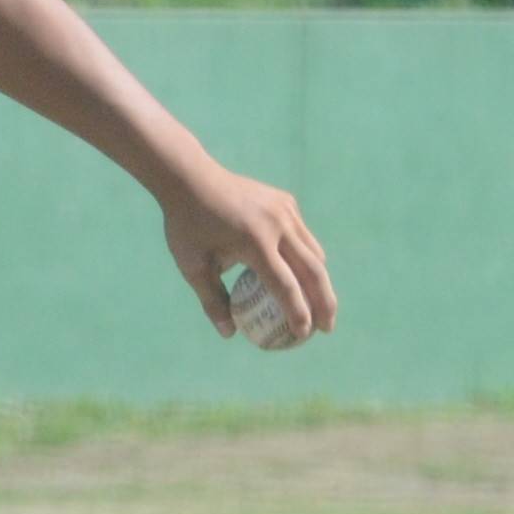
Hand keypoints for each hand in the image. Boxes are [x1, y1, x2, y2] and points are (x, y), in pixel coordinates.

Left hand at [158, 165, 335, 341]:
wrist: (190, 178)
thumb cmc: (187, 227)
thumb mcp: (193, 267)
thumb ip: (212, 301)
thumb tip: (229, 334)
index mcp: (254, 243)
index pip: (286, 286)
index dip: (298, 313)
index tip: (302, 335)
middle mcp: (277, 225)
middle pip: (313, 271)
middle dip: (324, 303)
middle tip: (326, 329)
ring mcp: (285, 211)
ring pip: (314, 252)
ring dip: (320, 282)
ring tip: (321, 307)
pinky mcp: (286, 202)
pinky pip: (302, 236)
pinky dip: (307, 258)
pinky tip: (302, 277)